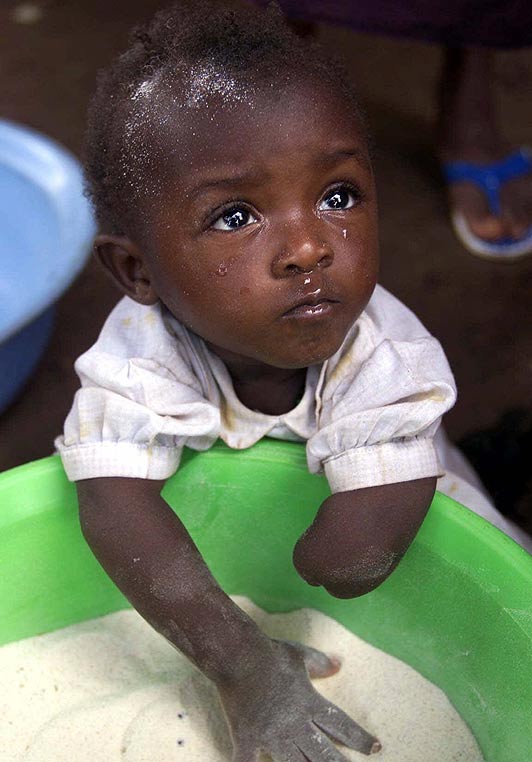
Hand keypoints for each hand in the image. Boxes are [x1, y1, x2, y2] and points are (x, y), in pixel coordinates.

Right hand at [218, 638, 379, 760]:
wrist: (239, 654)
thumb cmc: (271, 653)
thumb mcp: (300, 655)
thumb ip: (321, 663)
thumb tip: (340, 663)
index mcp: (309, 702)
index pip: (341, 724)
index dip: (360, 738)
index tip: (377, 748)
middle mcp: (295, 723)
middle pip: (323, 753)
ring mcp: (271, 734)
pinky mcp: (248, 738)